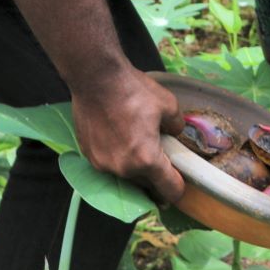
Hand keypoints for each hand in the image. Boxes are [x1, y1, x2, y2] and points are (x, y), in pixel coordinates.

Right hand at [69, 69, 184, 204]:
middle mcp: (123, 169)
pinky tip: (118, 138)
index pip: (169, 191)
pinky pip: (109, 164)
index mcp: (147, 160)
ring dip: (135, 167)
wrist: (96, 78)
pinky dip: (117, 157)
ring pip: (127, 176)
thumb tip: (175, 134)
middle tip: (160, 155)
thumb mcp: (169, 106)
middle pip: (147, 186)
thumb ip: (177, 127)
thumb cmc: (134, 91)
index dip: (179, 188)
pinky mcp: (89, 156)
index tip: (180, 180)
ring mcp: (103, 164)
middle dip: (156, 175)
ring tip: (137, 143)